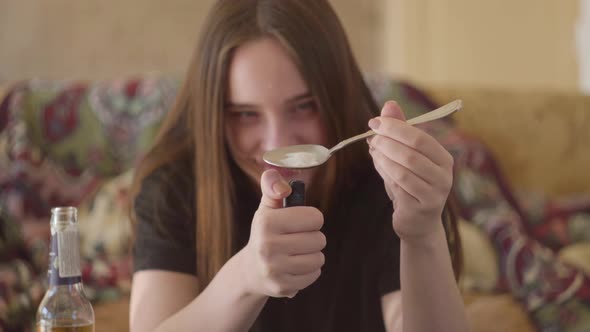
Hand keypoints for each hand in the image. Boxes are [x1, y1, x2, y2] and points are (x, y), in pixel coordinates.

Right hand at [242, 170, 325, 297]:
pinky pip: (314, 275)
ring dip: (313, 255)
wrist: (250, 270)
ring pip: (319, 258)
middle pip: (319, 239)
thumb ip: (273, 187)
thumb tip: (283, 185)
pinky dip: (310, 271)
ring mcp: (274, 269)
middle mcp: (268, 246)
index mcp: (266, 222)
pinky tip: (295, 267)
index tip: (300, 222)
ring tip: (297, 253)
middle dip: (313, 238)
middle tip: (298, 240)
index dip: (312, 219)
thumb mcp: (267, 209)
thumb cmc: (266, 233)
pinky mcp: (282, 286)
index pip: (314, 217)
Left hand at [367, 101, 453, 240]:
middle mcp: (444, 176)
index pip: (420, 137)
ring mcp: (434, 194)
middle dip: (387, 142)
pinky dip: (385, 174)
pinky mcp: (421, 208)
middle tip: (371, 138)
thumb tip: (389, 104)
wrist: (417, 222)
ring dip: (383, 158)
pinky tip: (379, 167)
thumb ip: (399, 130)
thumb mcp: (406, 155)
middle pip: (411, 153)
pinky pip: (398, 187)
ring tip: (374, 152)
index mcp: (443, 158)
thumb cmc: (411, 184)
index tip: (375, 122)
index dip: (395, 127)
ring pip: (402, 170)